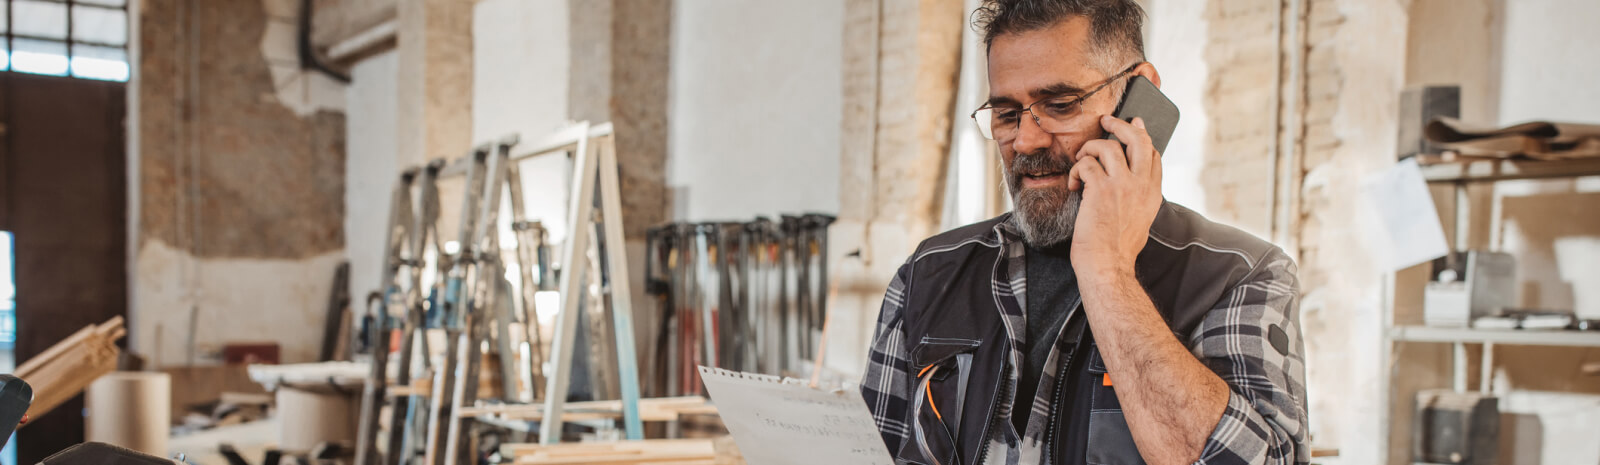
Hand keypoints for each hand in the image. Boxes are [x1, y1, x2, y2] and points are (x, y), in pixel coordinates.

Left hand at [1067, 115, 1163, 280]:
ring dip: (1089, 148)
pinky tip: (1073, 185)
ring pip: (1108, 146)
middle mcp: (1141, 185)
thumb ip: (1139, 198)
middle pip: (1138, 139)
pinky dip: (1076, 170)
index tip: (1134, 127)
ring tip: (1080, 160)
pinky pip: (1086, 163)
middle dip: (1121, 125)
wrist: (1107, 265)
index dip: (1142, 137)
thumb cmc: (1118, 249)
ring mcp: (1122, 184)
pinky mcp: (1100, 189)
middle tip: (1106, 121)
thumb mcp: (1140, 221)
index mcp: (1153, 193)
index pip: (1153, 154)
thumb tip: (1129, 185)